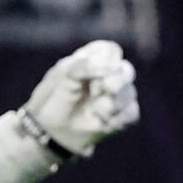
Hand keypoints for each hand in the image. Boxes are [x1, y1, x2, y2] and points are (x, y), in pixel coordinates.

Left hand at [19, 39, 139, 159]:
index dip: (105, 62)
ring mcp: (116, 95)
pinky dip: (119, 119)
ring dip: (114, 104)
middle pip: (126, 69)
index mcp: (91, 58)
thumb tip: (114, 68)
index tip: (89, 77)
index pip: (111, 51)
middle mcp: (107, 74)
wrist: (50, 131)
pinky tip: (104, 123)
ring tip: (96, 112)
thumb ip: (85, 67)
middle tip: (106, 90)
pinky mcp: (121, 115)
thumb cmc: (53, 100)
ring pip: (130, 92)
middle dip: (117, 81)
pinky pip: (132, 113)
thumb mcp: (62, 78)